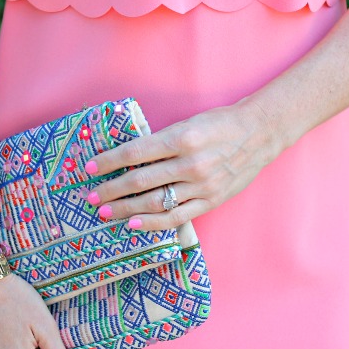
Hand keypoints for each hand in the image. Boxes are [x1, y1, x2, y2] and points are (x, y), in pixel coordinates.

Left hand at [83, 99, 284, 231]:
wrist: (259, 134)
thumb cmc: (220, 124)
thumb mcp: (188, 123)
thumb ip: (161, 142)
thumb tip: (127, 159)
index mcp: (182, 138)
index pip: (135, 153)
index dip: (108, 161)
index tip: (88, 168)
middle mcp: (190, 163)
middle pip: (140, 181)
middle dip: (111, 190)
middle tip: (91, 197)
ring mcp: (201, 185)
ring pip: (155, 203)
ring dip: (125, 209)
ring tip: (105, 212)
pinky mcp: (211, 200)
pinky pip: (176, 217)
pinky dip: (152, 223)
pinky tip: (133, 224)